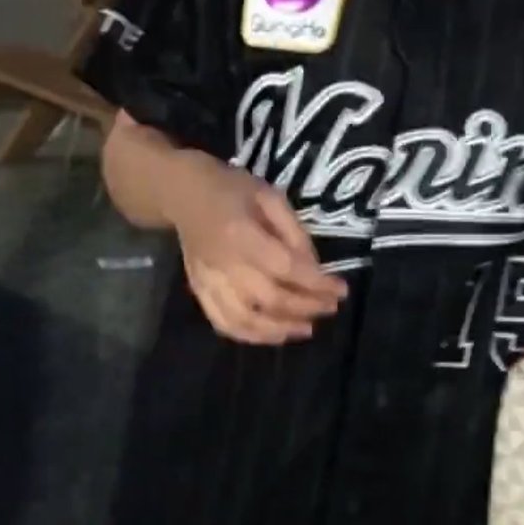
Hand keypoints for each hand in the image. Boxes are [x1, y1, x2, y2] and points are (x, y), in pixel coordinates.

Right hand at [168, 159, 347, 344]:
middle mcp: (223, 264)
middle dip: (306, 307)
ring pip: (246, 321)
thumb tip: (314, 268)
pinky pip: (224, 324)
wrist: (182, 194)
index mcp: (241, 235)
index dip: (316, 284)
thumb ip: (293, 232)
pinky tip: (273, 334)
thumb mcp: (270, 197)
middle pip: (269, 299)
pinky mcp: (199, 292)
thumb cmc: (231, 189)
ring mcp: (208, 282)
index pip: (285, 268)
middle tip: (331, 308)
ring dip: (280, 330)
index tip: (341, 290)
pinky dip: (250, 336)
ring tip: (306, 328)